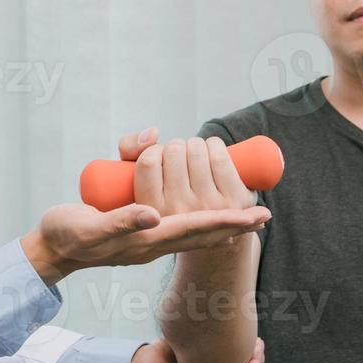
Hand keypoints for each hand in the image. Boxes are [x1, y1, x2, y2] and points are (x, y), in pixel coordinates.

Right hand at [21, 201, 269, 284]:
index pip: (195, 228)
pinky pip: (178, 225)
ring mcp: (149, 238)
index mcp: (148, 240)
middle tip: (265, 215)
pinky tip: (209, 216)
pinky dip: (199, 219)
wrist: (52, 250)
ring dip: (221, 221)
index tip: (254, 216)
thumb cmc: (69, 236)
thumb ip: (121, 222)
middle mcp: (154, 241)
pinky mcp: (141, 232)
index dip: (226, 220)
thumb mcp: (91, 228)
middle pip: (203, 232)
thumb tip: (155, 214)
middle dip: (234, 223)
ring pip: (193, 229)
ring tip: (246, 215)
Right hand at [117, 127, 257, 215]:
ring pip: (197, 150)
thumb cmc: (168, 194)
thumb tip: (154, 133)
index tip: (158, 158)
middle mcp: (178, 215)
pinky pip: (220, 157)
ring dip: (196, 144)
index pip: (148, 162)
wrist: (209, 228)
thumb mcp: (134, 179)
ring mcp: (207, 209)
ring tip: (194, 156)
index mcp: (150, 212)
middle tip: (179, 158)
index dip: (153, 150)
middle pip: (174, 151)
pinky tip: (212, 150)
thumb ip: (129, 149)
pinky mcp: (233, 201)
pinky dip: (215, 145)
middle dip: (176, 146)